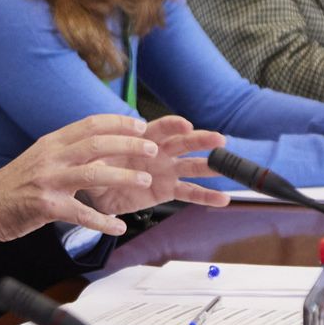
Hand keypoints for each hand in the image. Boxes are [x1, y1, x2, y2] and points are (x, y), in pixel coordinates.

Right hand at [0, 115, 167, 244]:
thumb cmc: (14, 185)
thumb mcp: (40, 158)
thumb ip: (67, 151)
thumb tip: (100, 146)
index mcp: (51, 142)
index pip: (90, 124)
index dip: (118, 123)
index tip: (141, 126)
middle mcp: (51, 157)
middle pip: (96, 144)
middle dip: (129, 145)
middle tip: (153, 149)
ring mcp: (48, 181)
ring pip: (93, 174)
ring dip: (123, 177)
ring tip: (145, 181)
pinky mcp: (45, 207)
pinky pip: (80, 214)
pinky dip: (102, 221)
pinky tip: (118, 226)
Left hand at [80, 115, 229, 214]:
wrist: (96, 188)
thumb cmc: (97, 166)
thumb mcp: (93, 159)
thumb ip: (100, 159)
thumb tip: (97, 162)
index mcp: (144, 138)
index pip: (162, 128)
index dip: (174, 125)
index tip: (186, 125)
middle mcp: (161, 151)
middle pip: (185, 143)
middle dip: (202, 140)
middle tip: (219, 140)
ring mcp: (167, 170)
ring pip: (193, 166)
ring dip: (211, 165)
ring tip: (229, 166)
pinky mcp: (168, 190)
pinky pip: (190, 192)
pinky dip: (207, 196)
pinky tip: (224, 199)